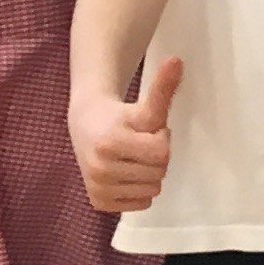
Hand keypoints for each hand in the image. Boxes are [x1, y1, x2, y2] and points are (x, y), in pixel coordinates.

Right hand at [75, 55, 180, 214]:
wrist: (85, 124)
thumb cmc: (122, 115)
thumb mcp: (145, 104)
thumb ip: (163, 86)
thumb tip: (177, 60)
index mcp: (110, 143)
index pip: (162, 153)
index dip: (161, 139)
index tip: (146, 131)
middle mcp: (100, 169)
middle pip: (158, 173)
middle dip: (156, 157)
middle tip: (139, 144)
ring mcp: (97, 188)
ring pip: (152, 191)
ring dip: (149, 174)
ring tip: (132, 157)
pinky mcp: (98, 202)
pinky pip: (140, 204)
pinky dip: (139, 190)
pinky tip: (126, 173)